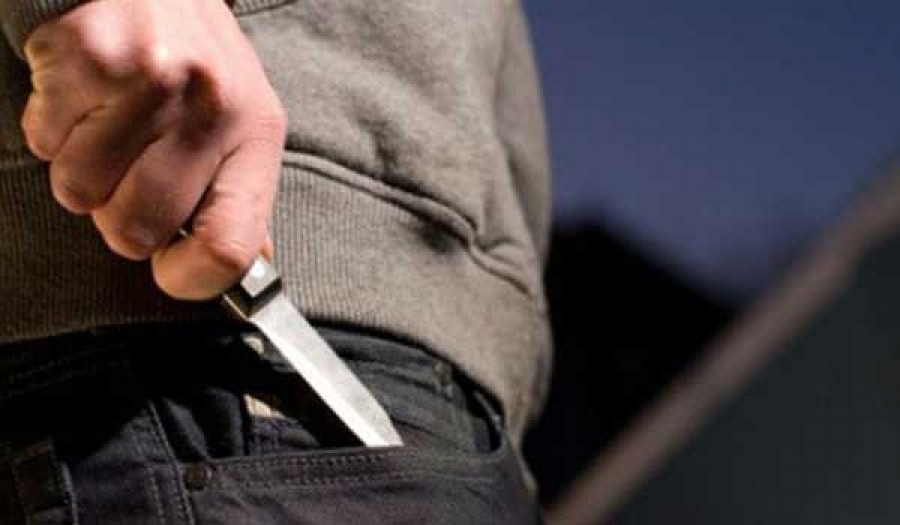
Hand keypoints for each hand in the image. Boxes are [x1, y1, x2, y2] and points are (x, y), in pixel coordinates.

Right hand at [20, 0, 284, 299]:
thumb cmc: (198, 64)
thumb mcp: (242, 126)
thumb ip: (239, 199)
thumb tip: (242, 269)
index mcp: (255, 137)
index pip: (230, 247)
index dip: (191, 279)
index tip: (171, 269)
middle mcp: (210, 109)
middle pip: (137, 231)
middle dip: (120, 218)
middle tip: (130, 175)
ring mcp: (150, 81)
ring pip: (79, 193)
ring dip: (82, 172)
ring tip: (108, 127)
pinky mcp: (89, 57)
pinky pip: (44, 141)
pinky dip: (53, 129)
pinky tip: (85, 99)